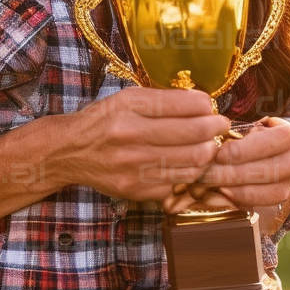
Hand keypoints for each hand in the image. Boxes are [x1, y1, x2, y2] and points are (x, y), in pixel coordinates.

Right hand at [61, 86, 231, 203]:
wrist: (68, 151)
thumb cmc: (103, 120)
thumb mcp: (127, 98)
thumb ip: (163, 99)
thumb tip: (203, 103)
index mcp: (129, 107)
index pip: (183, 106)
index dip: (207, 107)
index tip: (213, 108)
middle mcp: (131, 136)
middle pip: (194, 136)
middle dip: (215, 130)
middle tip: (221, 126)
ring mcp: (134, 167)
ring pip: (192, 164)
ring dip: (207, 153)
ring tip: (209, 145)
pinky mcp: (136, 190)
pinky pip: (177, 183)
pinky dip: (188, 173)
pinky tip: (187, 163)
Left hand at [161, 117, 289, 214]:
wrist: (269, 149)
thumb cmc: (250, 131)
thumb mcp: (245, 123)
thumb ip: (230, 129)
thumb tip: (205, 134)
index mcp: (287, 136)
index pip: (261, 145)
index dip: (236, 152)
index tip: (215, 155)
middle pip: (257, 172)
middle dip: (225, 175)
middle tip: (201, 176)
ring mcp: (287, 184)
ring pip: (257, 192)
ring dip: (226, 192)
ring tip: (202, 189)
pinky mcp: (277, 200)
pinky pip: (255, 205)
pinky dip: (231, 202)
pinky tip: (213, 197)